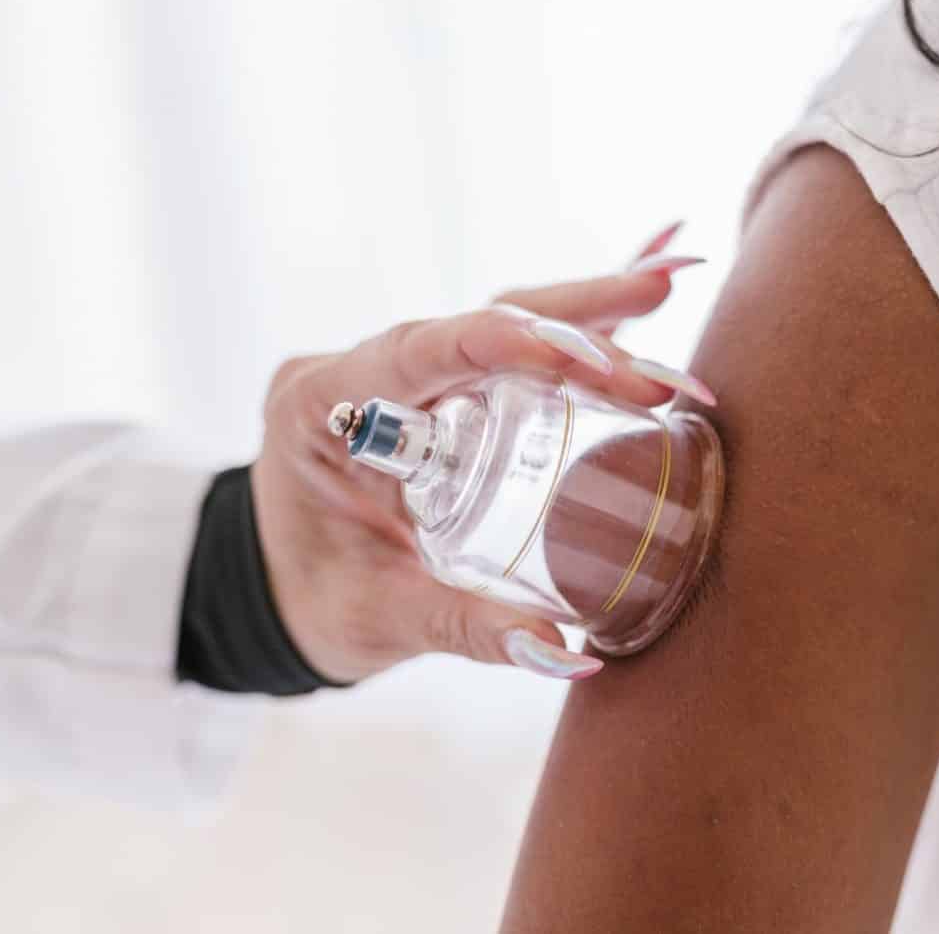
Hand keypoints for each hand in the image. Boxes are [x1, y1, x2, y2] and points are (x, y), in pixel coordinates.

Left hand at [250, 222, 715, 682]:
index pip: (418, 350)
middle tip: (657, 308)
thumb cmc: (315, 603)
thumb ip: (469, 629)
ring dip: (586, 312)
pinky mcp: (442, 386)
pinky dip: (574, 333)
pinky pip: (511, 349)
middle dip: (575, 317)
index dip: (503, 342)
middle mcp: (363, 370)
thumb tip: (568, 652)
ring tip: (662, 287)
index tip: (586, 357)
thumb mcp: (381, 618)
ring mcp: (406, 371)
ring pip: (503, 320)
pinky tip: (633, 315)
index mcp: (322, 404)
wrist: (275, 594)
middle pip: (479, 319)